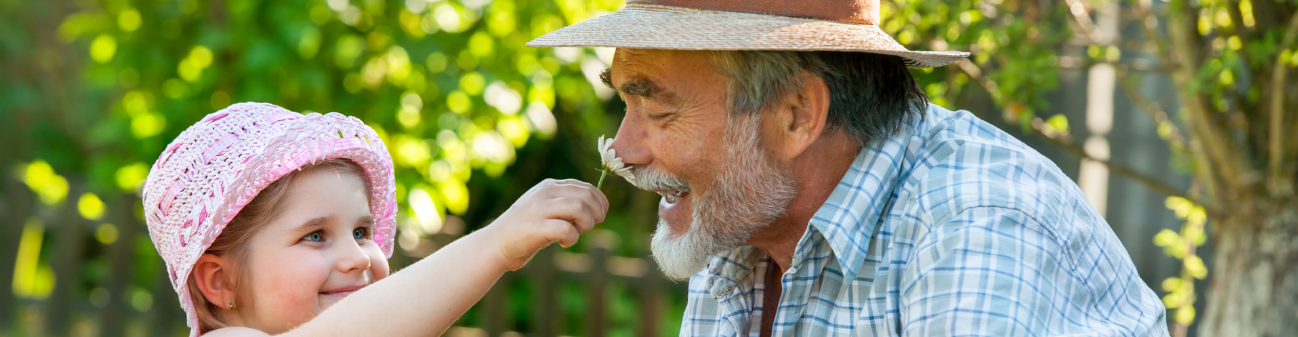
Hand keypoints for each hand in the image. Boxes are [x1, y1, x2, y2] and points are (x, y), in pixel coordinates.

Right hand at [482, 179, 608, 270]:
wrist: (495, 244)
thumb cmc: (526, 230)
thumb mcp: (546, 208)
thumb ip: (566, 203)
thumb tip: (597, 207)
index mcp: (549, 186)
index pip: (586, 186)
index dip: (600, 202)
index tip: (599, 216)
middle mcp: (545, 193)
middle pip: (586, 196)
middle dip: (597, 213)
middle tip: (589, 227)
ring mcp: (539, 209)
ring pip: (579, 208)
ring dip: (586, 223)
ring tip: (577, 233)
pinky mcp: (535, 228)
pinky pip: (566, 229)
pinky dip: (572, 238)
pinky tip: (564, 243)